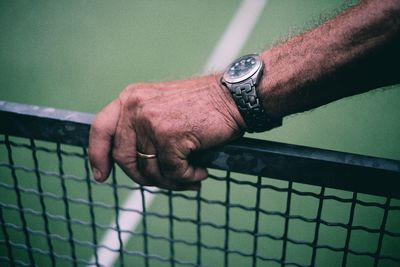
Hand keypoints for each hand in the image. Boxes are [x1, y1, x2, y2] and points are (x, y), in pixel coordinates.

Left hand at [88, 75, 243, 189]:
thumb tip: (132, 165)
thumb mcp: (161, 108)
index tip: (101, 175)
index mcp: (130, 99)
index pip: (100, 129)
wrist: (232, 97)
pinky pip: (173, 172)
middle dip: (144, 178)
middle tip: (167, 181)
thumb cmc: (202, 107)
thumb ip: (141, 129)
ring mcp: (151, 122)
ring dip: (171, 181)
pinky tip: (200, 172)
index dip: (97, 155)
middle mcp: (136, 107)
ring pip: (150, 170)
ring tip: (190, 178)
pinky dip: (188, 178)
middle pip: (124, 158)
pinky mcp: (170, 136)